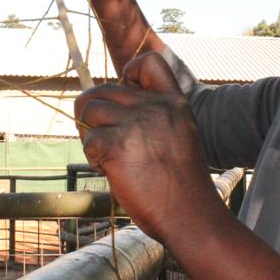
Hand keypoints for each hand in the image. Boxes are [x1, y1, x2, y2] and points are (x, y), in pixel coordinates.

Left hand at [75, 52, 222, 241]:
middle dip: (94, 116)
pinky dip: (93, 158)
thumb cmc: (181, 185)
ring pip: (88, 111)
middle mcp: (155, 107)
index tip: (126, 99)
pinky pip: (88, 140)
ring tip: (109, 159)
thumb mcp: (179, 136)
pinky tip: (111, 172)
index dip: (127, 74)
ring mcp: (136, 124)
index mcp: (174, 102)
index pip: (148, 62)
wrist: (191, 216)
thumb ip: (152, 116)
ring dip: (91, 136)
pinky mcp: (117, 146)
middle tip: (108, 143)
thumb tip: (107, 106)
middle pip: (102, 90)